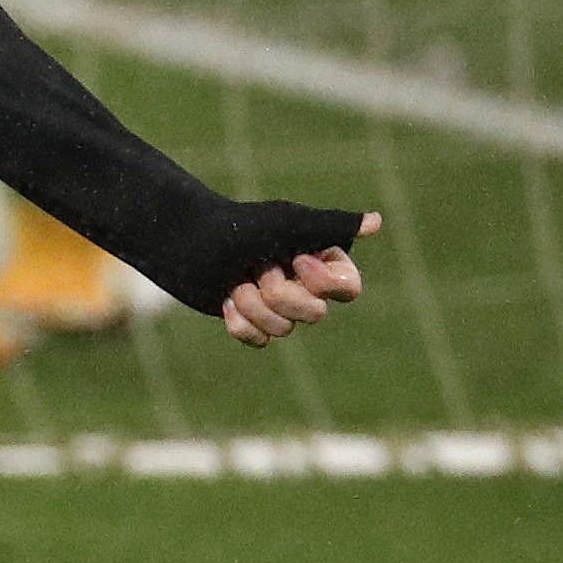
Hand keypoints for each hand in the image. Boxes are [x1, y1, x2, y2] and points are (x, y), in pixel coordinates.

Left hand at [220, 212, 377, 347]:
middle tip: (256, 268)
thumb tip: (378, 222)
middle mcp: (302, 283)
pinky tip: (225, 300)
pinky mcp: (249, 320)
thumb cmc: (239, 226)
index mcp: (319, 259)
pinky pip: (259, 341)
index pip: (348, 289)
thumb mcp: (290, 223)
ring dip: (254, 305)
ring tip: (234, 281)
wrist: (184, 240)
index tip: (296, 261)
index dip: (323, 283)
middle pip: (316, 314)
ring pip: (284, 329)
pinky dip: (239, 321)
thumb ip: (334, 226)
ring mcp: (275, 304)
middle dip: (281, 294)